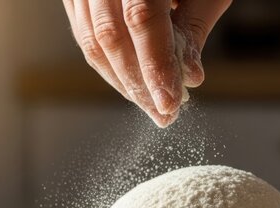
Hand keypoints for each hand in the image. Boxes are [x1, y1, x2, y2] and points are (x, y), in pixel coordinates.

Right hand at [63, 0, 230, 126]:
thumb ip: (194, 25)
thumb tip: (190, 77)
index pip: (141, 20)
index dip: (155, 67)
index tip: (171, 104)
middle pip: (109, 36)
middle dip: (138, 84)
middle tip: (163, 114)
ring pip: (92, 40)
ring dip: (121, 80)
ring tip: (150, 104)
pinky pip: (84, 33)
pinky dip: (108, 63)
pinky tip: (130, 81)